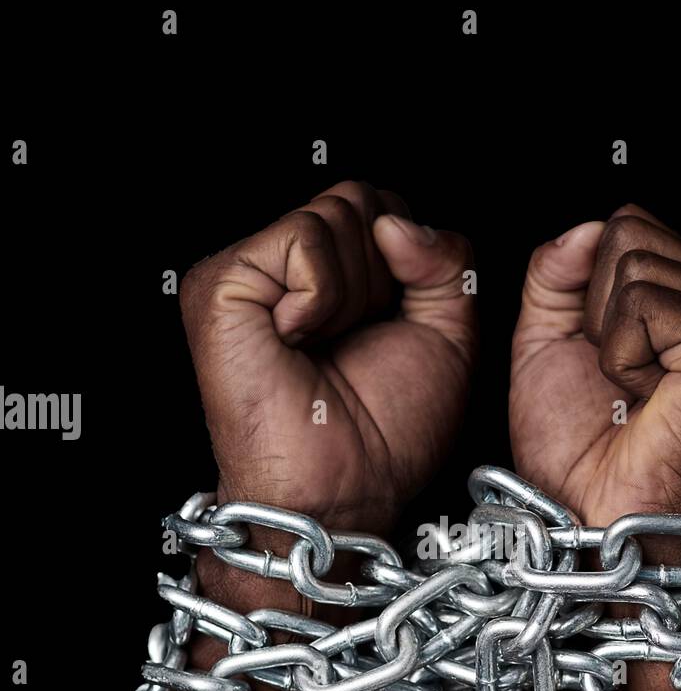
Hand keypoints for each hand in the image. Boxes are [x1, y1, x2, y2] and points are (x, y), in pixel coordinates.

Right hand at [181, 180, 475, 531]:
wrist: (344, 490)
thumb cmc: (387, 433)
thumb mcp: (449, 332)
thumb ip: (445, 260)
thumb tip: (395, 220)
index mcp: (330, 274)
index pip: (384, 208)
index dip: (408, 266)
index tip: (387, 330)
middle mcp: (285, 268)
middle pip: (361, 200)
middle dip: (382, 277)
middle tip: (353, 342)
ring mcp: (247, 271)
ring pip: (335, 214)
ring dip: (354, 296)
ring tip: (325, 348)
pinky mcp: (220, 284)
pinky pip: (303, 238)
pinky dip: (322, 298)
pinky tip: (298, 341)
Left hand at [509, 204, 680, 526]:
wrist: (603, 531)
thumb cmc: (584, 463)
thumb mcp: (550, 345)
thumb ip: (559, 276)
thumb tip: (586, 226)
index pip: (632, 226)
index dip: (594, 296)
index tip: (614, 370)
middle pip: (630, 233)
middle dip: (599, 314)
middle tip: (624, 386)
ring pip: (632, 263)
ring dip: (611, 342)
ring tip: (637, 396)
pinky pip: (642, 302)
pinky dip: (623, 358)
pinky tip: (648, 399)